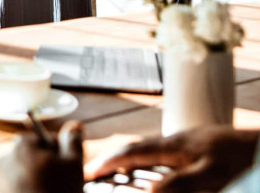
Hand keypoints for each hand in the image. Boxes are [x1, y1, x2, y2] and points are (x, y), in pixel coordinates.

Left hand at [0, 120, 84, 192]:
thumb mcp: (73, 166)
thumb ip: (73, 142)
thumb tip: (74, 125)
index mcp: (22, 144)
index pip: (45, 140)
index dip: (60, 154)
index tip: (67, 170)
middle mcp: (5, 158)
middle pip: (32, 159)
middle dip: (46, 170)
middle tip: (60, 187)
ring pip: (23, 177)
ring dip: (34, 184)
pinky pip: (14, 191)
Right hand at [85, 125, 259, 192]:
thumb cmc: (240, 158)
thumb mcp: (211, 175)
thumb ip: (178, 183)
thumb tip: (145, 191)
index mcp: (172, 145)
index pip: (131, 152)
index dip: (108, 162)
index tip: (87, 171)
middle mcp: (174, 140)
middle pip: (135, 147)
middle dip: (112, 158)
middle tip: (94, 171)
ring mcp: (184, 142)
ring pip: (147, 149)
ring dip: (128, 159)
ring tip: (114, 171)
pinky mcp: (194, 147)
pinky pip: (161, 153)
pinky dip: (146, 161)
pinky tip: (151, 170)